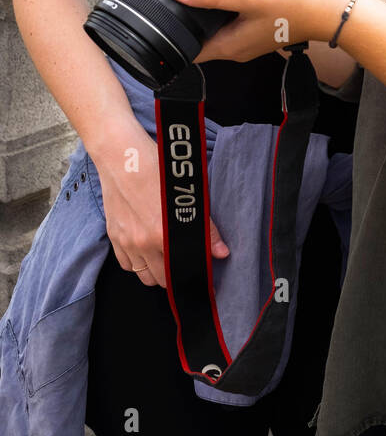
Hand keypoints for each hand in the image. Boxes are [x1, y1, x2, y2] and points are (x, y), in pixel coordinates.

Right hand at [91, 125, 229, 287]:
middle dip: (176, 275)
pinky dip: (137, 264)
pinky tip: (146, 252)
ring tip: (166, 259)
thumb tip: (222, 253)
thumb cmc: (155, 168)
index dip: (192, 274)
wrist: (121, 156)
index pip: (180, 270)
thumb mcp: (186, 194)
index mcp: (162, 234)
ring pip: (144, 276)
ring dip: (156, 273)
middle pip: (162, 279)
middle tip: (185, 264)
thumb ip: (205, 228)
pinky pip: (126, 265)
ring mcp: (125, 241)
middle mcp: (142, 243)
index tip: (199, 272)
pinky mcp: (113, 236)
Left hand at [168, 0, 341, 63]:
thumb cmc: (299, 4)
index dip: (164, 39)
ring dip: (199, 10)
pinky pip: (229, 16)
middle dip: (179, 19)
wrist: (334, 7)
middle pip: (196, 38)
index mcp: (229, 46)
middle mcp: (236, 45)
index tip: (148, 20)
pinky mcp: (258, 22)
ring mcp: (248, 35)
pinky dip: (219, 4)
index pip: (185, 52)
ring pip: (212, 26)